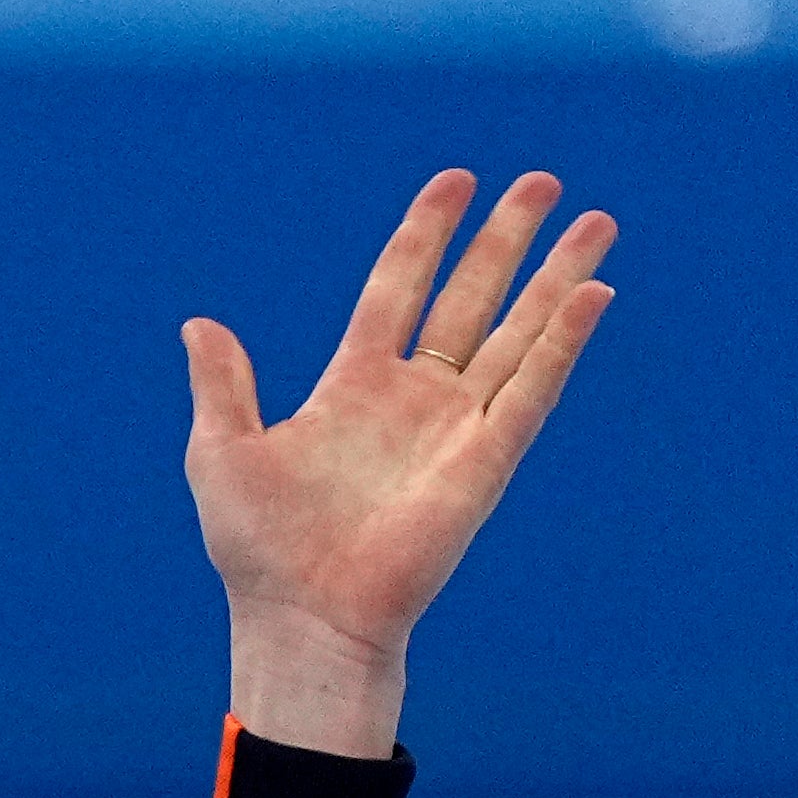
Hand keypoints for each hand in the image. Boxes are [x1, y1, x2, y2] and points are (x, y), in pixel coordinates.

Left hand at [182, 169, 614, 756]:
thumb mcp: (223, 451)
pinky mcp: (485, 461)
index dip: (425, 235)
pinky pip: (532, 390)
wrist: (302, 616)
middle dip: (508, 240)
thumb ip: (223, 384)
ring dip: (557, 277)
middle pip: (473, 297)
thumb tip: (199, 323)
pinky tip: (592, 295)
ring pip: (518, 332)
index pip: (398, 287)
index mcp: (353, 385)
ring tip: (598, 222)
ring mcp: (456, 426)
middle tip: (545, 183)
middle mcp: (414, 398)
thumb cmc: (258, 549)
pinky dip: (563, 343)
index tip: (457, 181)